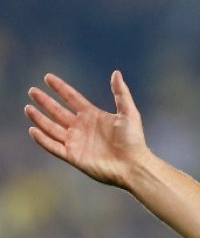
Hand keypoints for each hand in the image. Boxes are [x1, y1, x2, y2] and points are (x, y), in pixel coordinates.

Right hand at [25, 71, 150, 188]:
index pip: (72, 98)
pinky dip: (43, 139)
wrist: (133, 165)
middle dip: (45, 101)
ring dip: (39, 118)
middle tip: (32, 91)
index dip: (60, 88)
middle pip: (58, 111)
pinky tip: (33, 130)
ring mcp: (76, 142)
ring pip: (52, 128)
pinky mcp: (73, 156)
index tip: (48, 77)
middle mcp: (81, 127)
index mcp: (93, 116)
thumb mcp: (129, 113)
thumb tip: (116, 73)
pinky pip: (53, 146)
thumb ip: (121, 93)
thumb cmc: (134, 140)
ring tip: (28, 108)